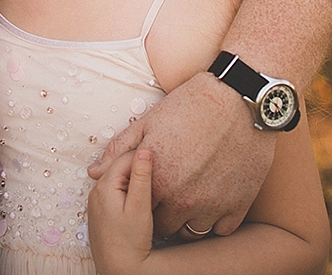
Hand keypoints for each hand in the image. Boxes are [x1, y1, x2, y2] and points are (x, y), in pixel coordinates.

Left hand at [87, 148, 156, 274]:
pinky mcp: (104, 210)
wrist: (118, 269)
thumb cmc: (130, 242)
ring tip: (155, 178)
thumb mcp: (139, 207)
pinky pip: (118, 189)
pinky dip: (130, 187)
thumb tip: (144, 151)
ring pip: (120, 178)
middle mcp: (97, 190)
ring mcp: (99, 200)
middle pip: (120, 166)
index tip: (162, 152)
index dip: (144, 153)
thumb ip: (141, 178)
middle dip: (139, 163)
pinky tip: (144, 194)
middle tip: (160, 163)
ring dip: (135, 176)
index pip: (125, 157)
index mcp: (104, 185)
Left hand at [88, 73, 274, 235]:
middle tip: (174, 194)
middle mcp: (182, 200)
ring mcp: (212, 205)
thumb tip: (93, 172)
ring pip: (193, 232)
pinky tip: (215, 199)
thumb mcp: (149, 122)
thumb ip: (119, 150)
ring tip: (194, 198)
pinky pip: (222, 229)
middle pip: (166, 227)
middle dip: (166, 214)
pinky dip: (217, 219)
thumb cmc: (190, 105)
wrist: (237, 97)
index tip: (154, 190)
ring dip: (190, 220)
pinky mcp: (238, 205)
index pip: (141, 211)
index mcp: (157, 180)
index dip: (145, 202)